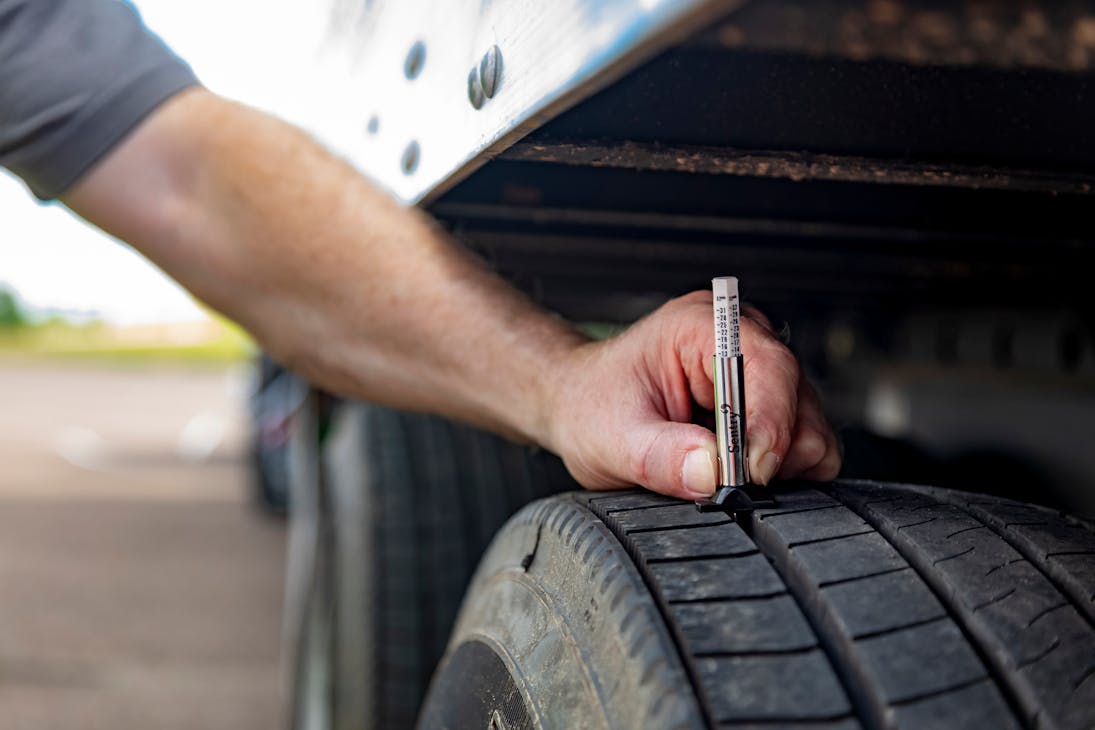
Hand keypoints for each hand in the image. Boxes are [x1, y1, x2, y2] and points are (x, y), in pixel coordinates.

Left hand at [545, 291, 840, 498]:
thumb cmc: (593, 405)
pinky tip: (732, 467)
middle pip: (799, 400)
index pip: (768, 367)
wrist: (581, 405)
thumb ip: (659, 456)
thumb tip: (711, 473)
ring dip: (773, 464)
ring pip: (810, 428)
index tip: (751, 472)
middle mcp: (744, 338)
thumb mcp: (612, 438)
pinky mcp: (773, 404)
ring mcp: (763, 371)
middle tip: (719, 480)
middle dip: (768, 452)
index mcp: (703, 326)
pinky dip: (779, 470)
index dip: (769, 424)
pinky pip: (804, 446)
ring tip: (715, 467)